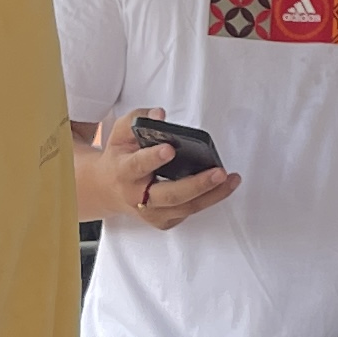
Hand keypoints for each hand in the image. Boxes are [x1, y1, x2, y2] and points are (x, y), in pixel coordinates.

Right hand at [74, 109, 237, 231]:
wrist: (106, 189)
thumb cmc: (119, 158)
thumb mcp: (120, 133)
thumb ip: (138, 119)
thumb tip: (160, 115)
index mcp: (123, 172)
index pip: (138, 165)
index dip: (153, 158)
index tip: (169, 149)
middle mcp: (136, 196)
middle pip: (170, 194)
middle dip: (197, 184)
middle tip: (218, 172)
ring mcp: (150, 213)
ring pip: (185, 207)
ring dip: (212, 195)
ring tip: (232, 180)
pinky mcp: (162, 221)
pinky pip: (188, 212)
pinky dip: (206, 201)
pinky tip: (221, 188)